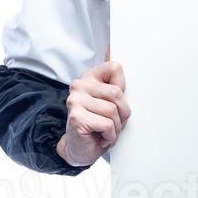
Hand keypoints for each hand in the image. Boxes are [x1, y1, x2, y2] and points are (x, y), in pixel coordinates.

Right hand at [57, 45, 131, 166]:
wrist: (79, 149)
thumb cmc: (97, 124)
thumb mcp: (110, 100)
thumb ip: (113, 79)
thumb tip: (112, 48)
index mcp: (89, 77)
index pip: (116, 67)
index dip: (122, 89)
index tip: (115, 101)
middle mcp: (79, 85)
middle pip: (117, 92)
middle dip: (122, 113)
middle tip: (113, 122)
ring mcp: (75, 100)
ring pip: (113, 110)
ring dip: (115, 127)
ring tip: (106, 130)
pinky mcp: (76, 117)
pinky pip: (107, 124)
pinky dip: (109, 136)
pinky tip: (100, 137)